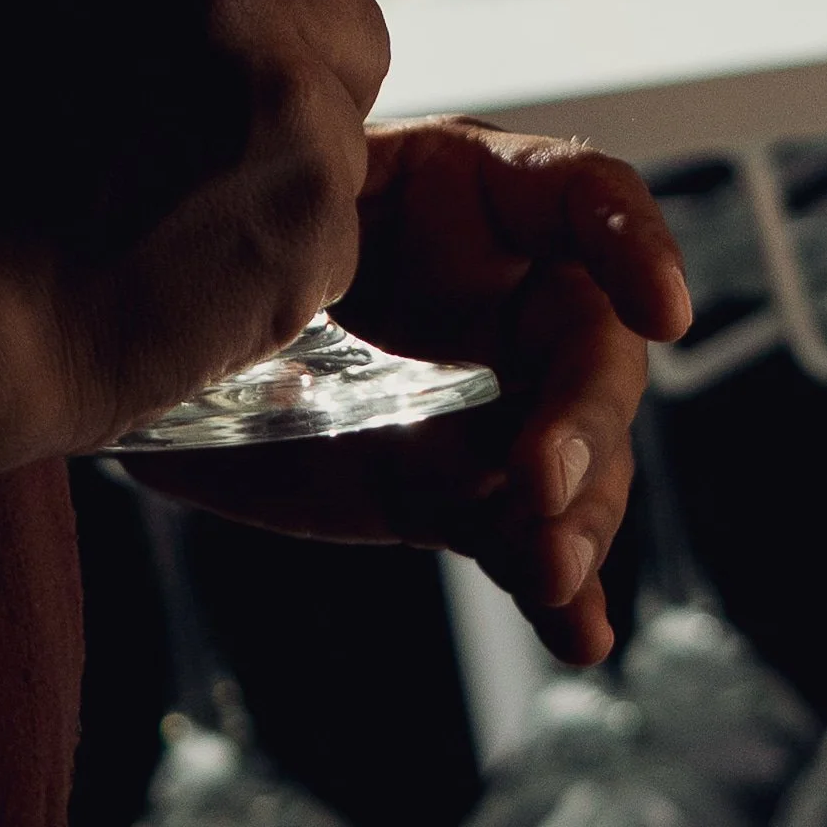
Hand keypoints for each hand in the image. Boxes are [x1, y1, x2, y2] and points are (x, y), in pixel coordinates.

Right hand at [0, 0, 387, 467]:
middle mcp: (240, 9)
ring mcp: (298, 118)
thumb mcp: (35, 2)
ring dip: (289, 156)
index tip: (253, 11)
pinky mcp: (322, 226)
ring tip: (185, 202)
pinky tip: (198, 260)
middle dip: (300, 67)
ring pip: (344, 123)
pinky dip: (282, 243)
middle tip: (213, 127)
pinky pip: (335, 220)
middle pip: (347, 18)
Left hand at [130, 122, 691, 665]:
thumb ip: (307, 215)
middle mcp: (511, 295)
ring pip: (580, 461)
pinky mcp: (465, 491)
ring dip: (581, 520)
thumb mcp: (267, 202)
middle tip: (538, 482)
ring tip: (550, 574)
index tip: (665, 314)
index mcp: (476, 191)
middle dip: (584, 421)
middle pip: (594, 350)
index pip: (587, 199)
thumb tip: (302, 245)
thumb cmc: (218, 236)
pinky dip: (562, 596)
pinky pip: (526, 541)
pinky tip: (581, 634)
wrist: (160, 346)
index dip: (638, 247)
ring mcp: (496, 402)